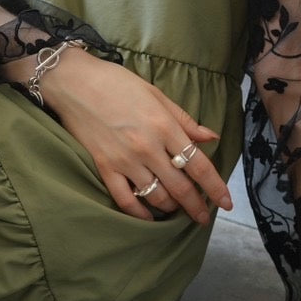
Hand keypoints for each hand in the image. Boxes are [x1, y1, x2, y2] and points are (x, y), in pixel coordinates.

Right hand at [41, 51, 231, 224]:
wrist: (74, 82)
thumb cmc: (116, 83)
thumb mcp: (156, 94)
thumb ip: (184, 120)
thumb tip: (210, 137)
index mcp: (164, 126)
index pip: (198, 164)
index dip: (215, 188)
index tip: (226, 203)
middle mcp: (148, 147)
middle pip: (180, 187)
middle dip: (196, 206)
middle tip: (203, 217)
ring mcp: (125, 160)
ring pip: (155, 197)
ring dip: (170, 207)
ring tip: (176, 209)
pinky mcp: (104, 167)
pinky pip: (125, 200)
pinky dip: (139, 214)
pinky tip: (148, 218)